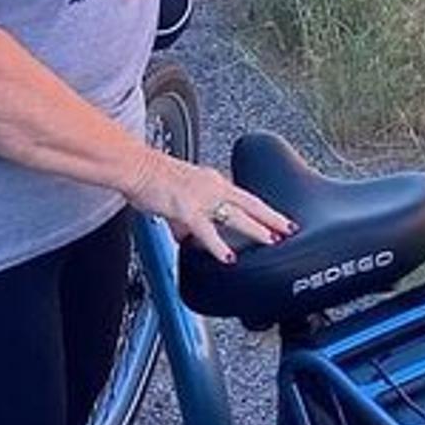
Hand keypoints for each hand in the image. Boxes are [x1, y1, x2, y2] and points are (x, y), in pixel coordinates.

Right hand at [121, 147, 294, 264]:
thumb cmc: (151, 178)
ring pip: (236, 215)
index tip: (278, 219)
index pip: (245, 196)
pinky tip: (228, 258)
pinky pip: (208, 231)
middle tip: (289, 228)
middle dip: (272, 217)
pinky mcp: (187, 209)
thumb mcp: (179, 197)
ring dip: (255, 228)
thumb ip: (188, 219)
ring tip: (270, 240)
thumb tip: (188, 236)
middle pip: (250, 203)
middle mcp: (212, 186)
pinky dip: (219, 246)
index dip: (263, 208)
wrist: (135, 167)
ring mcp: (201, 197)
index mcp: (212, 181)